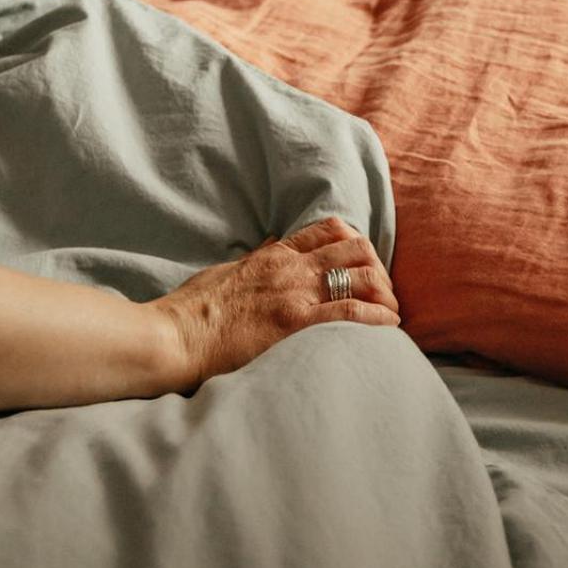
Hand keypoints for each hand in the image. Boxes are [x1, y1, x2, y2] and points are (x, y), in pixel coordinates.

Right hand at [152, 217, 399, 392]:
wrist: (176, 336)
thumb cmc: (193, 310)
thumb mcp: (226, 271)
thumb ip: (255, 258)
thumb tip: (273, 242)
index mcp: (274, 254)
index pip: (329, 230)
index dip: (356, 243)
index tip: (363, 264)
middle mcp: (291, 268)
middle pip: (356, 249)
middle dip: (377, 268)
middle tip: (382, 293)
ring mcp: (295, 294)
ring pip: (362, 275)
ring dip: (384, 293)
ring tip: (391, 313)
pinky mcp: (297, 323)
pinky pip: (351, 311)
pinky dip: (378, 317)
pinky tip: (390, 326)